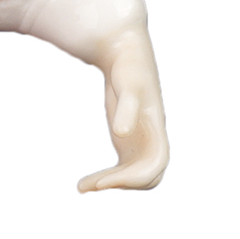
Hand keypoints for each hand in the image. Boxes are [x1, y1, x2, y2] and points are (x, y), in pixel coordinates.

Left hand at [78, 22, 168, 192]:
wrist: (125, 52)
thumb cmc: (129, 66)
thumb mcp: (128, 84)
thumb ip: (127, 107)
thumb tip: (121, 133)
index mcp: (157, 126)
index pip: (157, 163)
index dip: (136, 177)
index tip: (106, 181)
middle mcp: (153, 137)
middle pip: (149, 176)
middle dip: (123, 183)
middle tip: (91, 185)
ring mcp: (141, 141)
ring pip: (134, 176)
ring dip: (111, 184)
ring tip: (82, 187)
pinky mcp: (127, 142)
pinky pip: (122, 170)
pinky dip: (105, 179)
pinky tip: (84, 183)